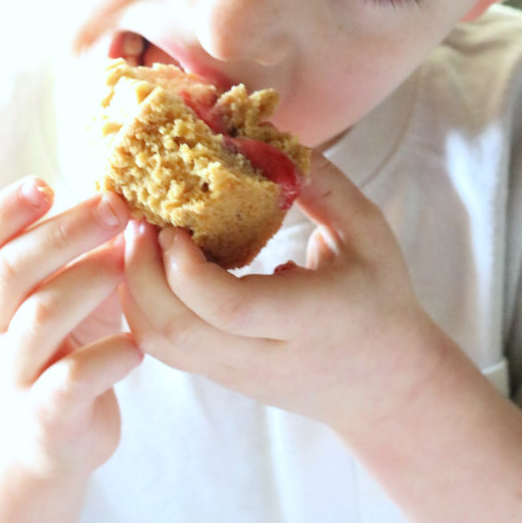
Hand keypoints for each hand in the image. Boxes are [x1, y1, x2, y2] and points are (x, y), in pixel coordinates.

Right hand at [0, 178, 142, 482]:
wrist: (51, 435)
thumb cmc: (69, 338)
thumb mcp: (66, 284)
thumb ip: (81, 241)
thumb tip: (130, 183)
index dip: (4, 210)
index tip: (46, 184)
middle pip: (12, 269)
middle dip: (66, 231)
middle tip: (116, 207)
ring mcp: (19, 371)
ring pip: (39, 317)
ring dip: (89, 281)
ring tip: (130, 265)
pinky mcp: (49, 415)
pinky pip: (71, 380)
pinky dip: (107, 357)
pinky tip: (138, 345)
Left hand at [122, 151, 443, 440]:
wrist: (388, 385)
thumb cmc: (381, 296)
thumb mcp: (368, 231)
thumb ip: (322, 183)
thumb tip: (264, 137)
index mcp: (309, 318)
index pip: (229, 308)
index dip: (187, 267)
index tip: (176, 222)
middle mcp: (266, 355)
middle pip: (175, 329)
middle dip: (140, 268)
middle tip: (140, 216)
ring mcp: (237, 374)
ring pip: (158, 343)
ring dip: (133, 286)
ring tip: (140, 234)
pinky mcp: (220, 376)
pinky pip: (163, 347)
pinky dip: (143, 304)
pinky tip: (153, 262)